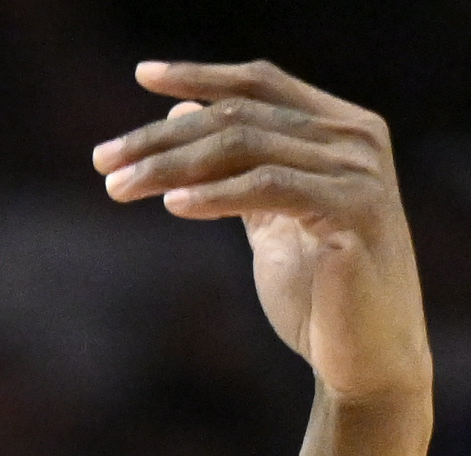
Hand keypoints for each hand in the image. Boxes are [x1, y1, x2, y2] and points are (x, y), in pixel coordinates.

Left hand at [93, 61, 431, 417]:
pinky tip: (171, 205)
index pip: (260, 85)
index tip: (143, 76)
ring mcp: (359, 174)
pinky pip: (268, 189)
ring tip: (118, 187)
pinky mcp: (353, 213)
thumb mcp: (268, 221)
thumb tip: (181, 113)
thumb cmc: (319, 296)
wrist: (366, 365)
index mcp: (342, 129)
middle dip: (162, 136)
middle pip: (241, 116)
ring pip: (246, 148)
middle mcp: (356, 140)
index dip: (201, 75)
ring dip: (172, 166)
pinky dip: (214, 195)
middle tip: (103, 158)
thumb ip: (235, 169)